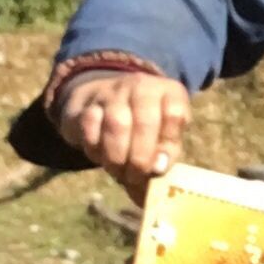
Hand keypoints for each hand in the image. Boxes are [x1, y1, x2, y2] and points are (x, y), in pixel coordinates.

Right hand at [56, 70, 189, 201]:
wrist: (105, 103)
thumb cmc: (144, 128)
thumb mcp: (164, 135)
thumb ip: (166, 153)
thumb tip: (158, 168)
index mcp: (169, 92)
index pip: (174, 113)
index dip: (167, 144)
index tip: (159, 168)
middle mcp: (142, 86)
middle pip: (145, 121)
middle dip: (140, 158)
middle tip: (135, 177)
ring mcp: (114, 92)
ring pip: (117, 124)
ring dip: (117, 157)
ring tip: (118, 171)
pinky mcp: (88, 103)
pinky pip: (90, 127)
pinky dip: (95, 148)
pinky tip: (100, 157)